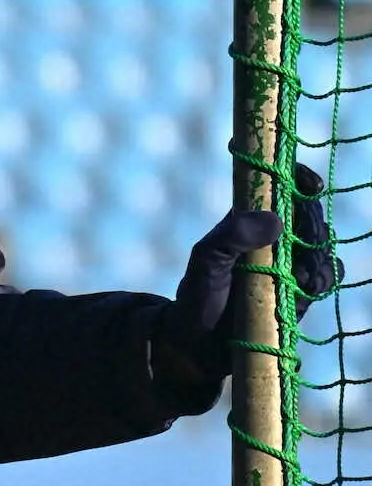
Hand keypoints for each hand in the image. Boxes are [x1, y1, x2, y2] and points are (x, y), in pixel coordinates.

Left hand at [151, 164, 341, 398]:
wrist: (200, 345)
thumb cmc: (197, 296)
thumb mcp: (206, 261)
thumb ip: (232, 235)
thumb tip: (275, 218)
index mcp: (246, 221)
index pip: (277, 189)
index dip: (295, 177)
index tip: (305, 178)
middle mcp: (270, 239)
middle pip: (307, 214)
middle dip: (310, 216)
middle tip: (301, 233)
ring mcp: (289, 264)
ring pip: (321, 244)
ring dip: (318, 250)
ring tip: (297, 270)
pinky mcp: (301, 292)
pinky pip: (326, 276)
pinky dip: (325, 275)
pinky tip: (309, 283)